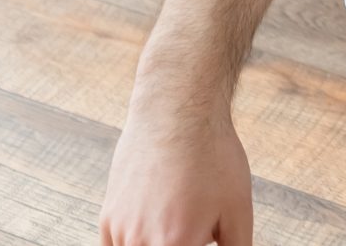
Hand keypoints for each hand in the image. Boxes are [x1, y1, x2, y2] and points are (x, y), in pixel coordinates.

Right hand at [100, 82, 253, 244]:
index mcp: (176, 245)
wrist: (176, 113)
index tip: (200, 243)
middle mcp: (140, 243)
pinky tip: (157, 232)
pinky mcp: (107, 220)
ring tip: (178, 225)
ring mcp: (119, 232)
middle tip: (192, 234)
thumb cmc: (213, 157)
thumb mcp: (238, 208)